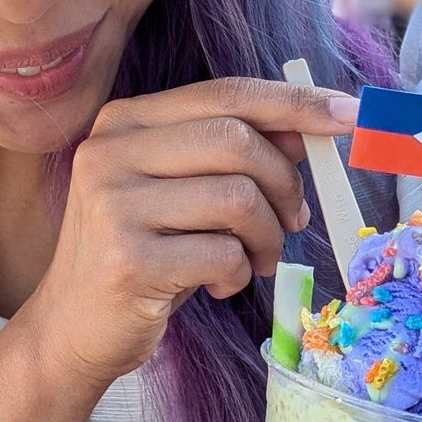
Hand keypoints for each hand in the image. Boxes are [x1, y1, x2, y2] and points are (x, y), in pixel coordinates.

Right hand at [20, 77, 357, 390]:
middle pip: (237, 141)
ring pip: (238, 198)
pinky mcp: (127, 261)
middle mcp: (109, 153)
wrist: (72, 328)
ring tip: (258, 260)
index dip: (295, 103)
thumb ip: (233, 153)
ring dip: (268, 237)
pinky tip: (220, 284)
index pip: (225, 93)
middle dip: (285, 184)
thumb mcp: (181, 192)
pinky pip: (223, 254)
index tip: (349, 115)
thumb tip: (311, 123)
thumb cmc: (141, 253)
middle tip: (293, 221)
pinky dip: (239, 273)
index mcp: (124, 122)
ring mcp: (112, 206)